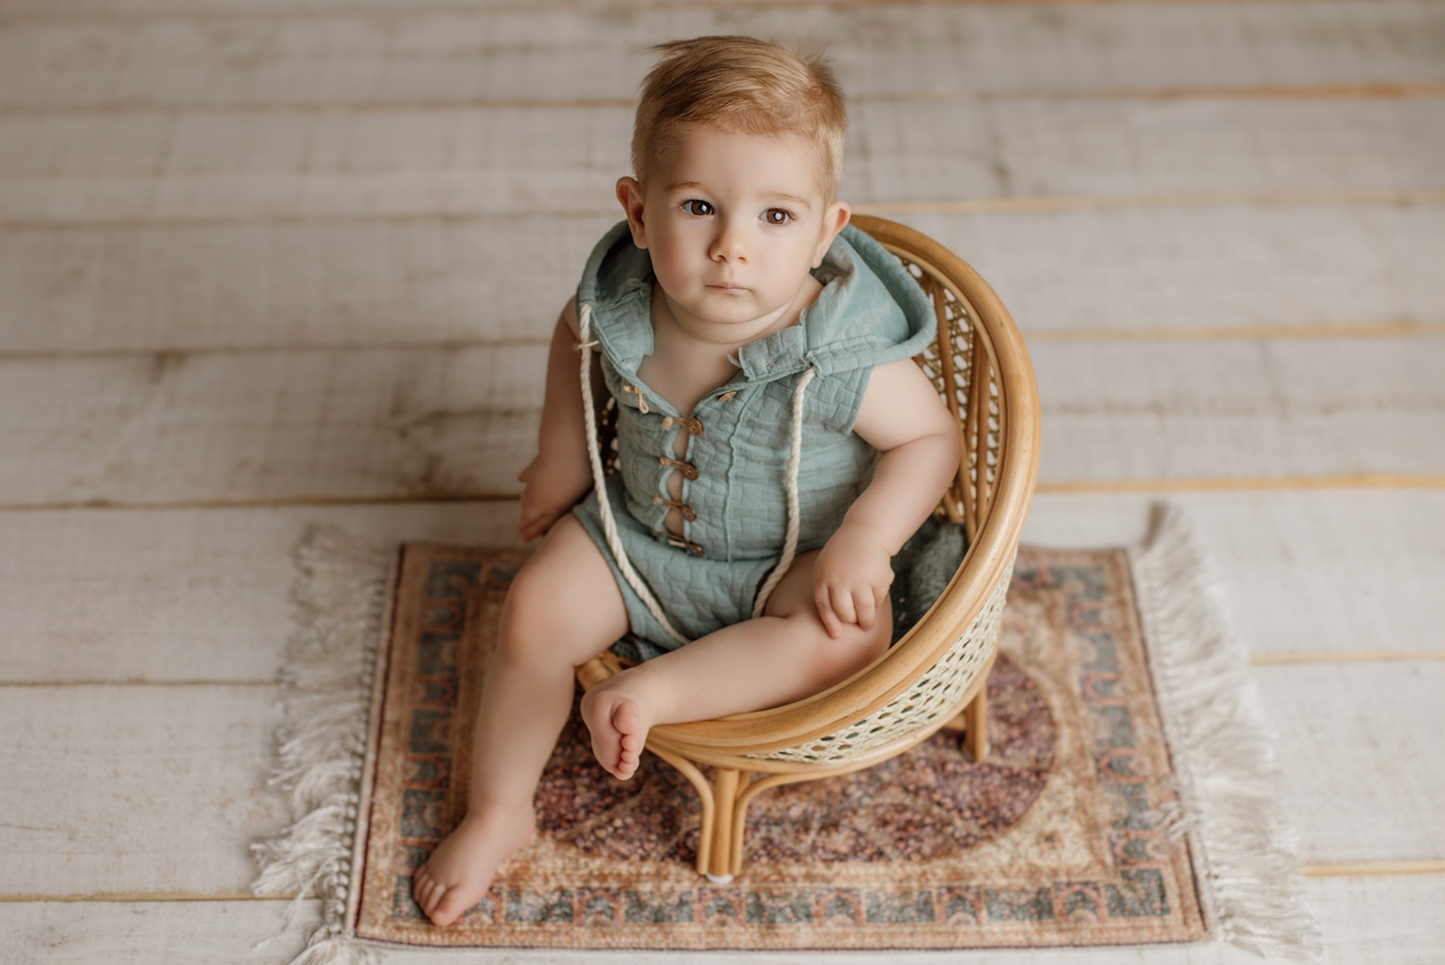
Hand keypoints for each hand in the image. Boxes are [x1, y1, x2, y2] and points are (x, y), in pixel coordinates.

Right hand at [517, 455, 590, 541]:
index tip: (524, 539)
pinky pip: (526, 478)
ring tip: (526, 510)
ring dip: (525, 506)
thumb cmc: (579, 475)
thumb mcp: (579, 497)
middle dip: (524, 525)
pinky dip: (526, 481)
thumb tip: (565, 514)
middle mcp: (537, 500)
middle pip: (526, 516)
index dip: (531, 533)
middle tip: (521, 532)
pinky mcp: (531, 471)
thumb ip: (571, 508)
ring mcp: (532, 485)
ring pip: (524, 500)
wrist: (564, 450)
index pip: (538, 526)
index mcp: (551, 509)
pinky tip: (524, 481)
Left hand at [813, 523, 894, 638]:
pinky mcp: (878, 579)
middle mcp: (840, 581)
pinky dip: (878, 599)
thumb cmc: (843, 555)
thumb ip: (826, 589)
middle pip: (846, 614)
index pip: (825, 608)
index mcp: (823, 578)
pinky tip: (876, 589)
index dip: (831, 624)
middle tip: (856, 622)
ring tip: (867, 624)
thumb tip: (834, 623)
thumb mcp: (826, 567)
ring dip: (867, 620)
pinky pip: (878, 599)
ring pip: (864, 612)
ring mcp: (860, 581)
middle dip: (852, 621)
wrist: (864, 533)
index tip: (837, 636)